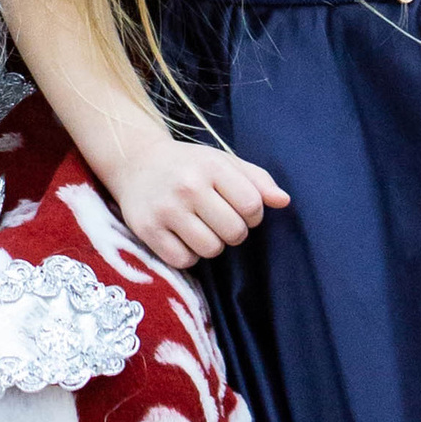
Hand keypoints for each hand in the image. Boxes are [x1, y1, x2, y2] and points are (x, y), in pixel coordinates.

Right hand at [102, 134, 288, 271]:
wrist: (136, 162)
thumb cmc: (189, 165)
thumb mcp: (223, 161)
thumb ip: (257, 180)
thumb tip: (284, 201)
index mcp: (212, 166)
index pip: (252, 205)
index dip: (253, 215)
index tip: (242, 211)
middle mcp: (188, 187)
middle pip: (234, 232)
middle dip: (234, 232)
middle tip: (221, 221)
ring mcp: (166, 209)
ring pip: (211, 249)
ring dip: (212, 244)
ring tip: (202, 228)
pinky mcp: (147, 230)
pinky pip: (184, 260)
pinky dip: (189, 254)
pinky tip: (183, 237)